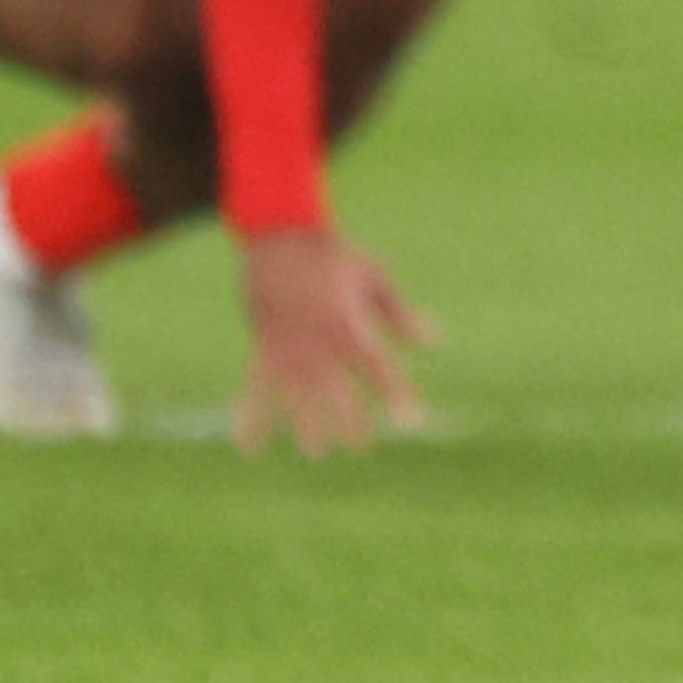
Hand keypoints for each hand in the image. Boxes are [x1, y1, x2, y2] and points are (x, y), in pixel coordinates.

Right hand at [234, 223, 431, 455]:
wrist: (277, 231)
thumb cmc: (331, 253)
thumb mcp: (373, 275)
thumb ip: (399, 313)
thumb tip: (433, 343)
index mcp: (345, 322)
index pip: (376, 368)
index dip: (396, 395)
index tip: (412, 422)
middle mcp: (313, 339)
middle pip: (334, 391)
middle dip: (348, 421)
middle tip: (360, 445)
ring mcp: (284, 345)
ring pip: (294, 396)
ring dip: (304, 425)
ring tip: (316, 451)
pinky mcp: (261, 346)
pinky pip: (253, 387)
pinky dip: (250, 417)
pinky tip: (249, 446)